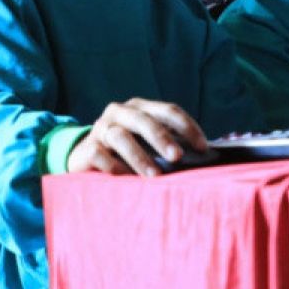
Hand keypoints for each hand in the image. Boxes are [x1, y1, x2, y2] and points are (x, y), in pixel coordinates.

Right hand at [66, 98, 207, 176]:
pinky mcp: (86, 149)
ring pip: (120, 137)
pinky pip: (100, 155)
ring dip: (140, 157)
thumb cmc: (127, 153)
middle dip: (162, 138)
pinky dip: (115, 167)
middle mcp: (120, 113)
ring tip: (155, 176)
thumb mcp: (147, 143)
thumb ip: (169, 146)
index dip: (187, 127)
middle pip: (143, 120)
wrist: (85, 160)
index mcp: (141, 108)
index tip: (203, 148)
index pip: (168, 110)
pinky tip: (126, 179)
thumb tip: (204, 158)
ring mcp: (101, 129)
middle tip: (177, 157)